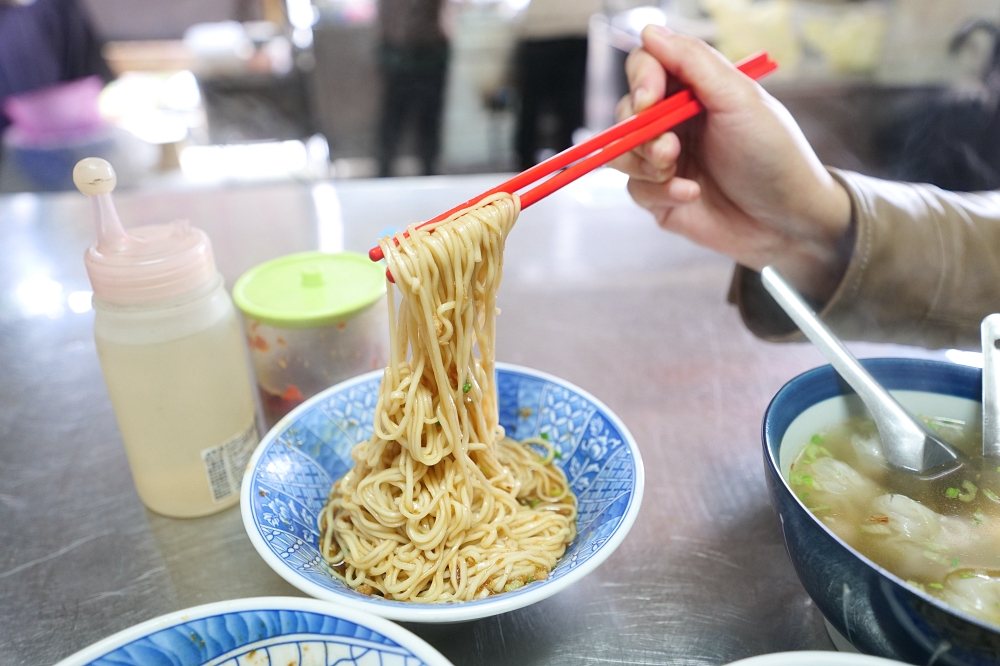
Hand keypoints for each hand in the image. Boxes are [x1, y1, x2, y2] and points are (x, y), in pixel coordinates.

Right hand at [612, 26, 852, 301]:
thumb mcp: (739, 99)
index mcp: (695, 90)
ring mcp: (666, 161)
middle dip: (642, 131)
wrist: (787, 222)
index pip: (647, 67)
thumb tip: (649, 31)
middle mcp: (676, 122)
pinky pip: (635, 189)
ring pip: (622, 152)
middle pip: (626, 111)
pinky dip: (659, 192)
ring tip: (676, 172)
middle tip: (669, 148)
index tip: (650, 100)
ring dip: (645, 162)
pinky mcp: (661, 198)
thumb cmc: (774, 155)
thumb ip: (693, 61)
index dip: (641, 80)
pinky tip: (691, 195)